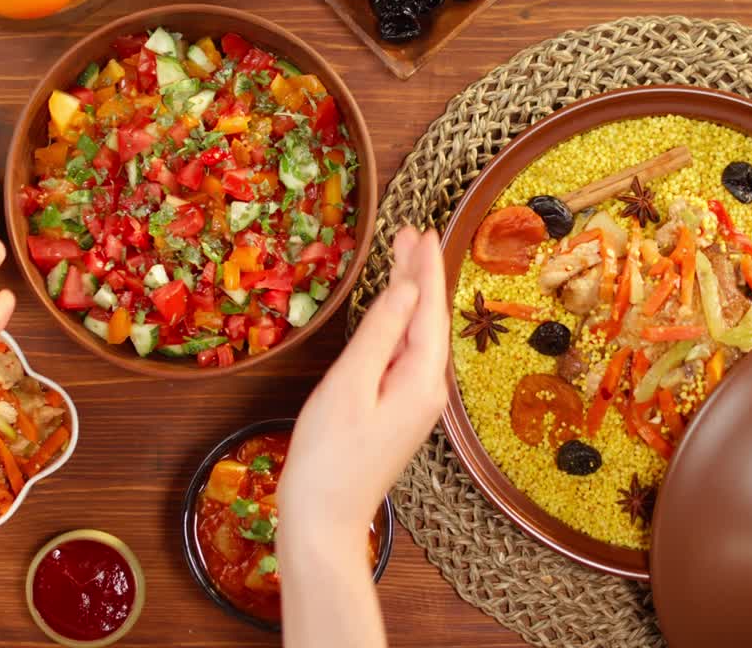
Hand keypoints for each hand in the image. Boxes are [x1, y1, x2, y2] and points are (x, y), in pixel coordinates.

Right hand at [279, 226, 448, 537]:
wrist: (322, 521)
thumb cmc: (328, 457)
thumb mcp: (350, 385)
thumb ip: (379, 333)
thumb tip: (406, 287)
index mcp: (421, 380)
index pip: (428, 309)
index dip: (423, 267)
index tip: (417, 229)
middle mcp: (427, 390)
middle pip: (427, 321)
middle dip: (418, 276)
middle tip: (406, 233)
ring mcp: (414, 404)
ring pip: (417, 338)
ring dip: (409, 298)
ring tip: (400, 260)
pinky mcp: (397, 414)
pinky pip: (404, 357)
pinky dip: (397, 327)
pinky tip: (389, 315)